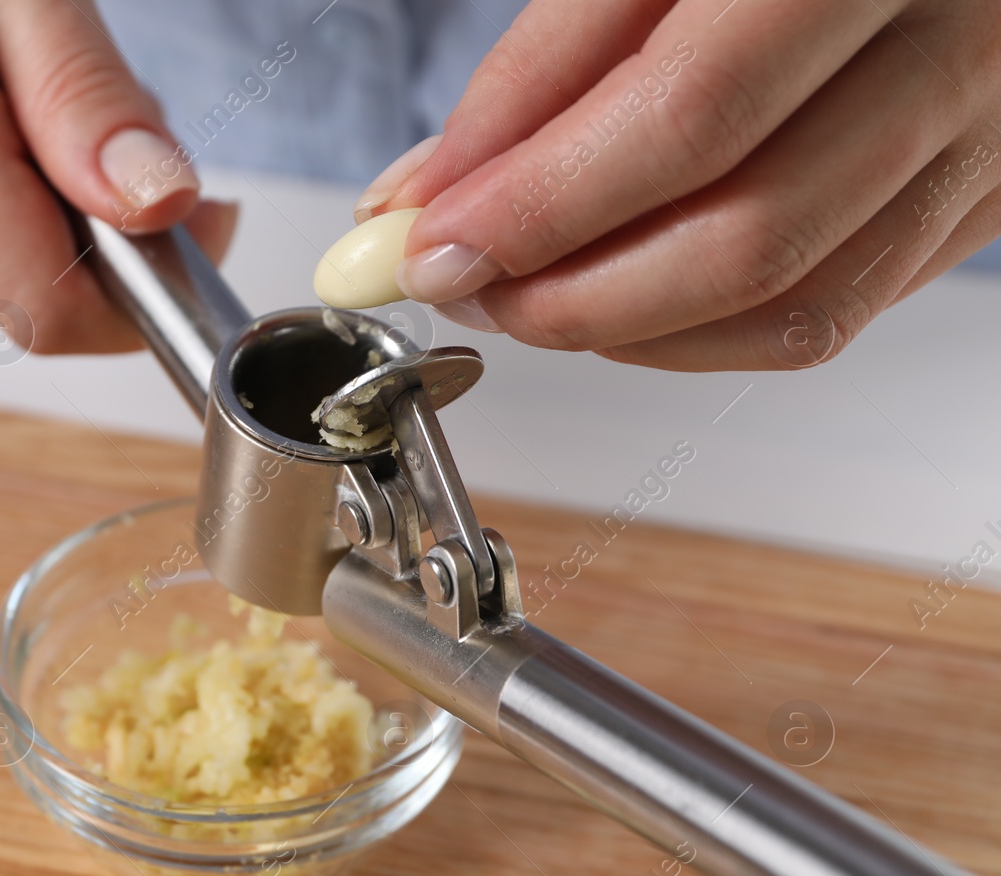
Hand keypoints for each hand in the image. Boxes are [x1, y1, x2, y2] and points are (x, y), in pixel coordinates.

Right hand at [0, 0, 235, 352]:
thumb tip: (155, 207)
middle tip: (128, 111)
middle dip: (110, 227)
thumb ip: (82, 94)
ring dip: (63, 198)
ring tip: (49, 78)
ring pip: (2, 260)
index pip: (50, 306)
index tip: (202, 222)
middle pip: (33, 289)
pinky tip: (5, 92)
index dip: (147, 289)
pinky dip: (16, 179)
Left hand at [362, 0, 1000, 369]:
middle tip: (466, 282)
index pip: (688, 116)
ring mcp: (985, 134)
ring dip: (621, 324)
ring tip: (524, 293)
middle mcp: (957, 46)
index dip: (538, 202)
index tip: (428, 242)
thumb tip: (435, 196)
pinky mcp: (980, 197)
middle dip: (566, 288)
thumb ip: (547, 65)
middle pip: (743, 237)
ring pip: (788, 298)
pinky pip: (830, 314)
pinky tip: (619, 300)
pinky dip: (697, 332)